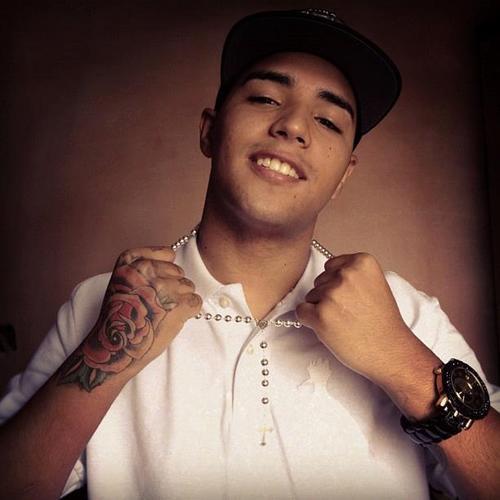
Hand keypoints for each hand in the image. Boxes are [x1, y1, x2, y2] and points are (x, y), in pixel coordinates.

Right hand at [59, 246, 200, 390]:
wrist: (115, 347)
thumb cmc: (120, 316)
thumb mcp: (121, 280)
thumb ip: (143, 264)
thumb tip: (174, 256)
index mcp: (131, 260)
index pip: (168, 254)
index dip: (165, 272)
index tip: (151, 288)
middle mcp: (147, 269)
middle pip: (179, 272)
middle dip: (173, 288)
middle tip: (154, 306)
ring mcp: (164, 286)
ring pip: (189, 286)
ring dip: (180, 301)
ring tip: (160, 314)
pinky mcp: (178, 304)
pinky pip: (196, 301)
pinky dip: (189, 312)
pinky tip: (171, 320)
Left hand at [296, 253, 415, 384]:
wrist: (391, 352)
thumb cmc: (382, 323)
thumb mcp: (375, 284)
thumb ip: (352, 275)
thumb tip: (327, 275)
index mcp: (361, 262)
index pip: (331, 266)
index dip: (337, 284)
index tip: (351, 298)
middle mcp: (346, 274)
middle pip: (320, 281)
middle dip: (329, 297)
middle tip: (350, 313)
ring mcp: (332, 294)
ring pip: (310, 296)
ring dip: (322, 309)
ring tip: (345, 322)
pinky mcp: (320, 314)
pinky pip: (301, 311)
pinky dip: (310, 321)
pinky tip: (330, 328)